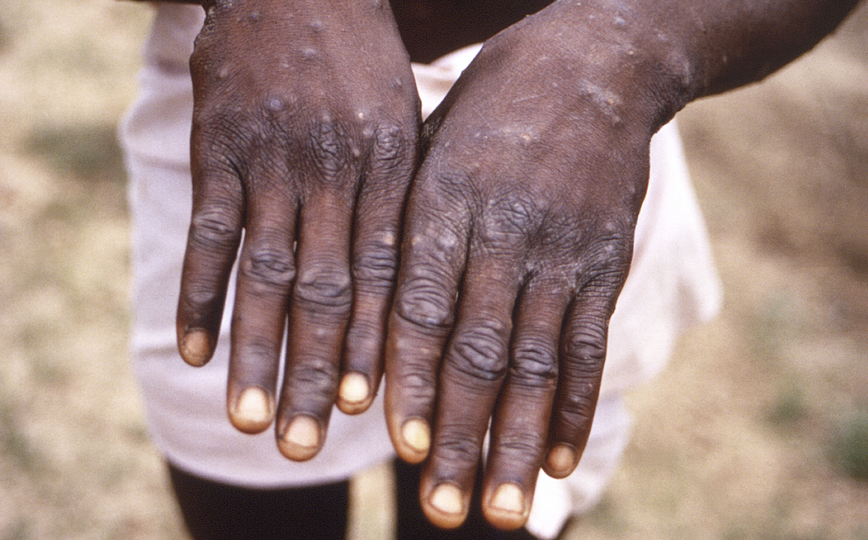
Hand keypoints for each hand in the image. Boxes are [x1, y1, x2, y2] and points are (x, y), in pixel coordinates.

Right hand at [177, 0, 418, 460]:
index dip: (377, 346)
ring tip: (252, 420)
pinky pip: (209, 232)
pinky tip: (192, 350)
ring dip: (256, 352)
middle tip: (308, 446)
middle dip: (318, 373)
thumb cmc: (361, 61)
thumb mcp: (403, 118)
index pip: (386, 274)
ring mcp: (272, 159)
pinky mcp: (218, 146)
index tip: (371, 411)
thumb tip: (406, 289)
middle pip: (327, 290)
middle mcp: (334, 170)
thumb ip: (400, 199)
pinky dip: (199, 294)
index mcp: (390, 167)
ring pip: (265, 273)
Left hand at [384, 1, 684, 528]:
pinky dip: (574, 406)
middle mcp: (504, 232)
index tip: (399, 445)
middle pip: (478, 351)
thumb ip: (404, 227)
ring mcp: (561, 250)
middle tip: (443, 510)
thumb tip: (366, 318)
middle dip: (459, 436)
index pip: (422, 306)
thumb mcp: (430, 145)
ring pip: (536, 362)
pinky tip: (555, 458)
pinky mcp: (605, 262)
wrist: (595, 62)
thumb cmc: (490, 108)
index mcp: (445, 200)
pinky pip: (589, 344)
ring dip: (514, 441)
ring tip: (498, 509)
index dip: (411, 379)